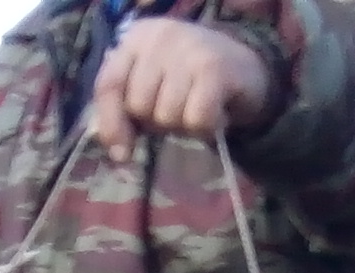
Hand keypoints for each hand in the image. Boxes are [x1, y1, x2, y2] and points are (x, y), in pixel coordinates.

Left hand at [90, 20, 277, 161]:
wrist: (246, 69)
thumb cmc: (190, 83)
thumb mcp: (152, 87)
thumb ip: (126, 111)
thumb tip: (120, 153)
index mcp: (137, 37)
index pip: (108, 84)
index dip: (111, 123)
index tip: (122, 153)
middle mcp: (161, 36)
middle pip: (138, 104)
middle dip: (155, 121)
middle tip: (177, 110)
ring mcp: (188, 48)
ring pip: (166, 115)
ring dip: (182, 126)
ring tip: (196, 109)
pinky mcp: (215, 68)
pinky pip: (195, 119)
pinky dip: (204, 128)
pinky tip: (213, 115)